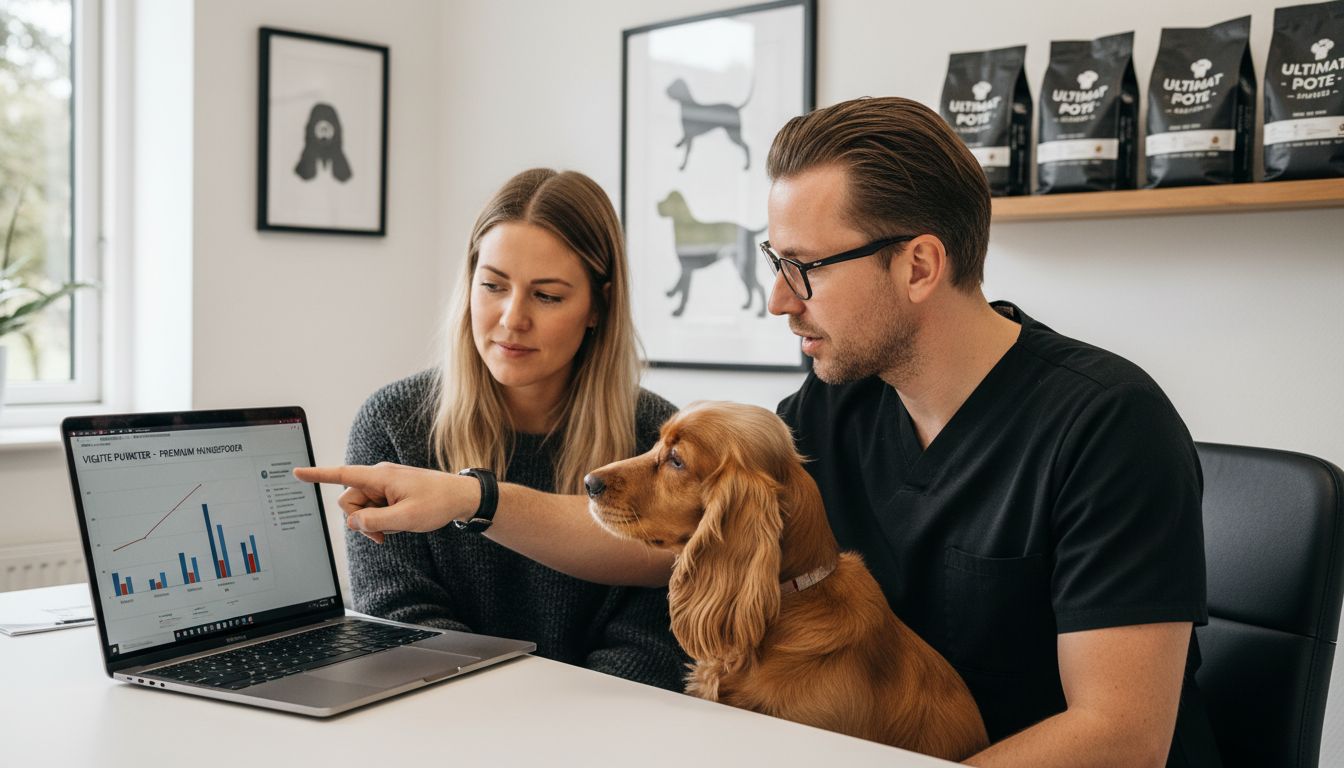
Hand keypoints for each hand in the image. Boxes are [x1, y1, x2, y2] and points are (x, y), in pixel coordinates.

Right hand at [292, 463, 478, 543]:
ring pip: (361, 508)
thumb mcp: (405, 518)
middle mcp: (379, 477)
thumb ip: (374, 521)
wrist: (461, 497)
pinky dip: (380, 520)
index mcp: (380, 476)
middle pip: (349, 501)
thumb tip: (353, 523)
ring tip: (394, 529)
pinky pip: (374, 508)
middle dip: (359, 521)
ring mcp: (384, 485)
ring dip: (372, 523)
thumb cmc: (437, 503)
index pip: (342, 474)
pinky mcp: (390, 492)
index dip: (318, 475)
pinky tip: (396, 524)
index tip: (297, 472)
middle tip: (381, 536)